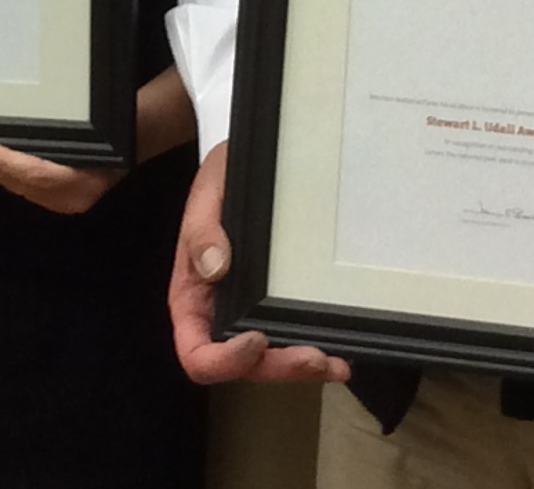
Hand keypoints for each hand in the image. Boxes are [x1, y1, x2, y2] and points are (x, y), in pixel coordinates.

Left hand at [0, 71, 197, 215]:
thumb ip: (64, 124)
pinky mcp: (56, 195)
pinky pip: (21, 185)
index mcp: (83, 183)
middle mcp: (71, 197)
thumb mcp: (95, 119)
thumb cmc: (118, 118)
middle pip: (18, 183)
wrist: (141, 131)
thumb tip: (25, 112)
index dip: (6, 162)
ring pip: (15, 186)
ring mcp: (64, 200)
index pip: (36, 174)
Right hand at [167, 143, 345, 385]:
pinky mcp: (276, 306)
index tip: (256, 339)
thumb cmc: (222, 180)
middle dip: (278, 368)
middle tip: (314, 357)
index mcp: (192, 297)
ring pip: (271, 361)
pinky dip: (317, 350)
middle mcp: (218, 314)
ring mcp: (249, 313)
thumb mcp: (208, 193)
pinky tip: (340, 351)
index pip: (196, 352)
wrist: (250, 165)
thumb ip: (202, 229)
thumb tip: (215, 267)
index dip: (224, 360)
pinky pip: (291, 339)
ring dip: (302, 368)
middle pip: (243, 366)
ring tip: (335, 361)